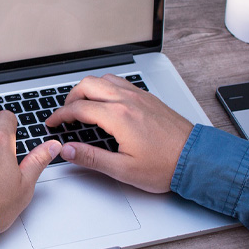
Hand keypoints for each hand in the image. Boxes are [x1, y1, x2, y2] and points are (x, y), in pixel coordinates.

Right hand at [46, 74, 192, 192]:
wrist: (196, 158)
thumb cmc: (165, 166)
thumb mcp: (123, 169)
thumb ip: (91, 158)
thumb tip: (68, 150)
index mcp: (118, 117)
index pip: (78, 108)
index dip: (60, 115)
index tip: (53, 122)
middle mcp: (128, 101)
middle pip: (88, 85)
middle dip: (71, 98)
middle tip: (65, 114)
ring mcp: (139, 96)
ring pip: (104, 80)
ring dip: (88, 89)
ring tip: (83, 106)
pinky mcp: (148, 98)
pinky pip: (120, 83)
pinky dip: (105, 88)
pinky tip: (106, 103)